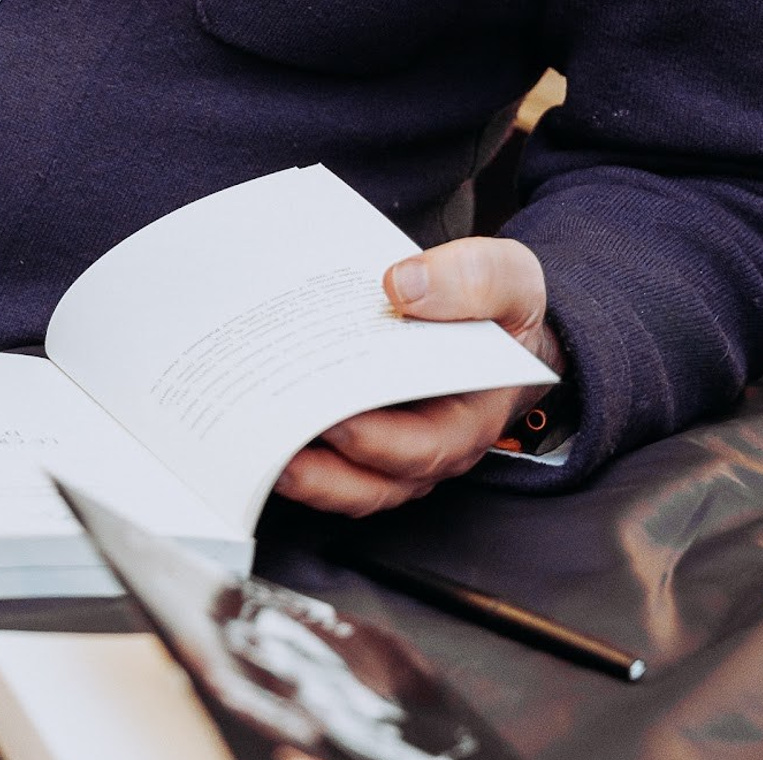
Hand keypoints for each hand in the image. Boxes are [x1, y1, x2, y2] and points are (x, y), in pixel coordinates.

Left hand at [275, 238, 562, 517]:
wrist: (497, 316)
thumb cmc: (503, 308)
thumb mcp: (508, 279)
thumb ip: (470, 279)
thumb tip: (402, 286)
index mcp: (471, 417)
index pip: (425, 448)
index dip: (378, 442)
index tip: (336, 419)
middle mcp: (432, 447)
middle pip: (373, 481)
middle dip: (321, 469)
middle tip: (273, 437)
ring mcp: (396, 448)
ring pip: (346, 483)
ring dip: (300, 471)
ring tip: (254, 440)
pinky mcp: (366, 434)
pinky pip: (330, 458)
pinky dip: (295, 447)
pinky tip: (260, 417)